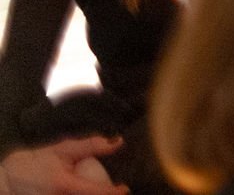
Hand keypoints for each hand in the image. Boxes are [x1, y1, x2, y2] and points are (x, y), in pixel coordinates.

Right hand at [1, 136, 126, 194]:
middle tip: (116, 192)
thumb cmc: (38, 162)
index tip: (124, 189)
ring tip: (104, 192)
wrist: (9, 179)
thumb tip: (118, 142)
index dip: (113, 193)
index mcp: (64, 184)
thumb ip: (90, 146)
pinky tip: (89, 193)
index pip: (95, 192)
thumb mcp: (62, 149)